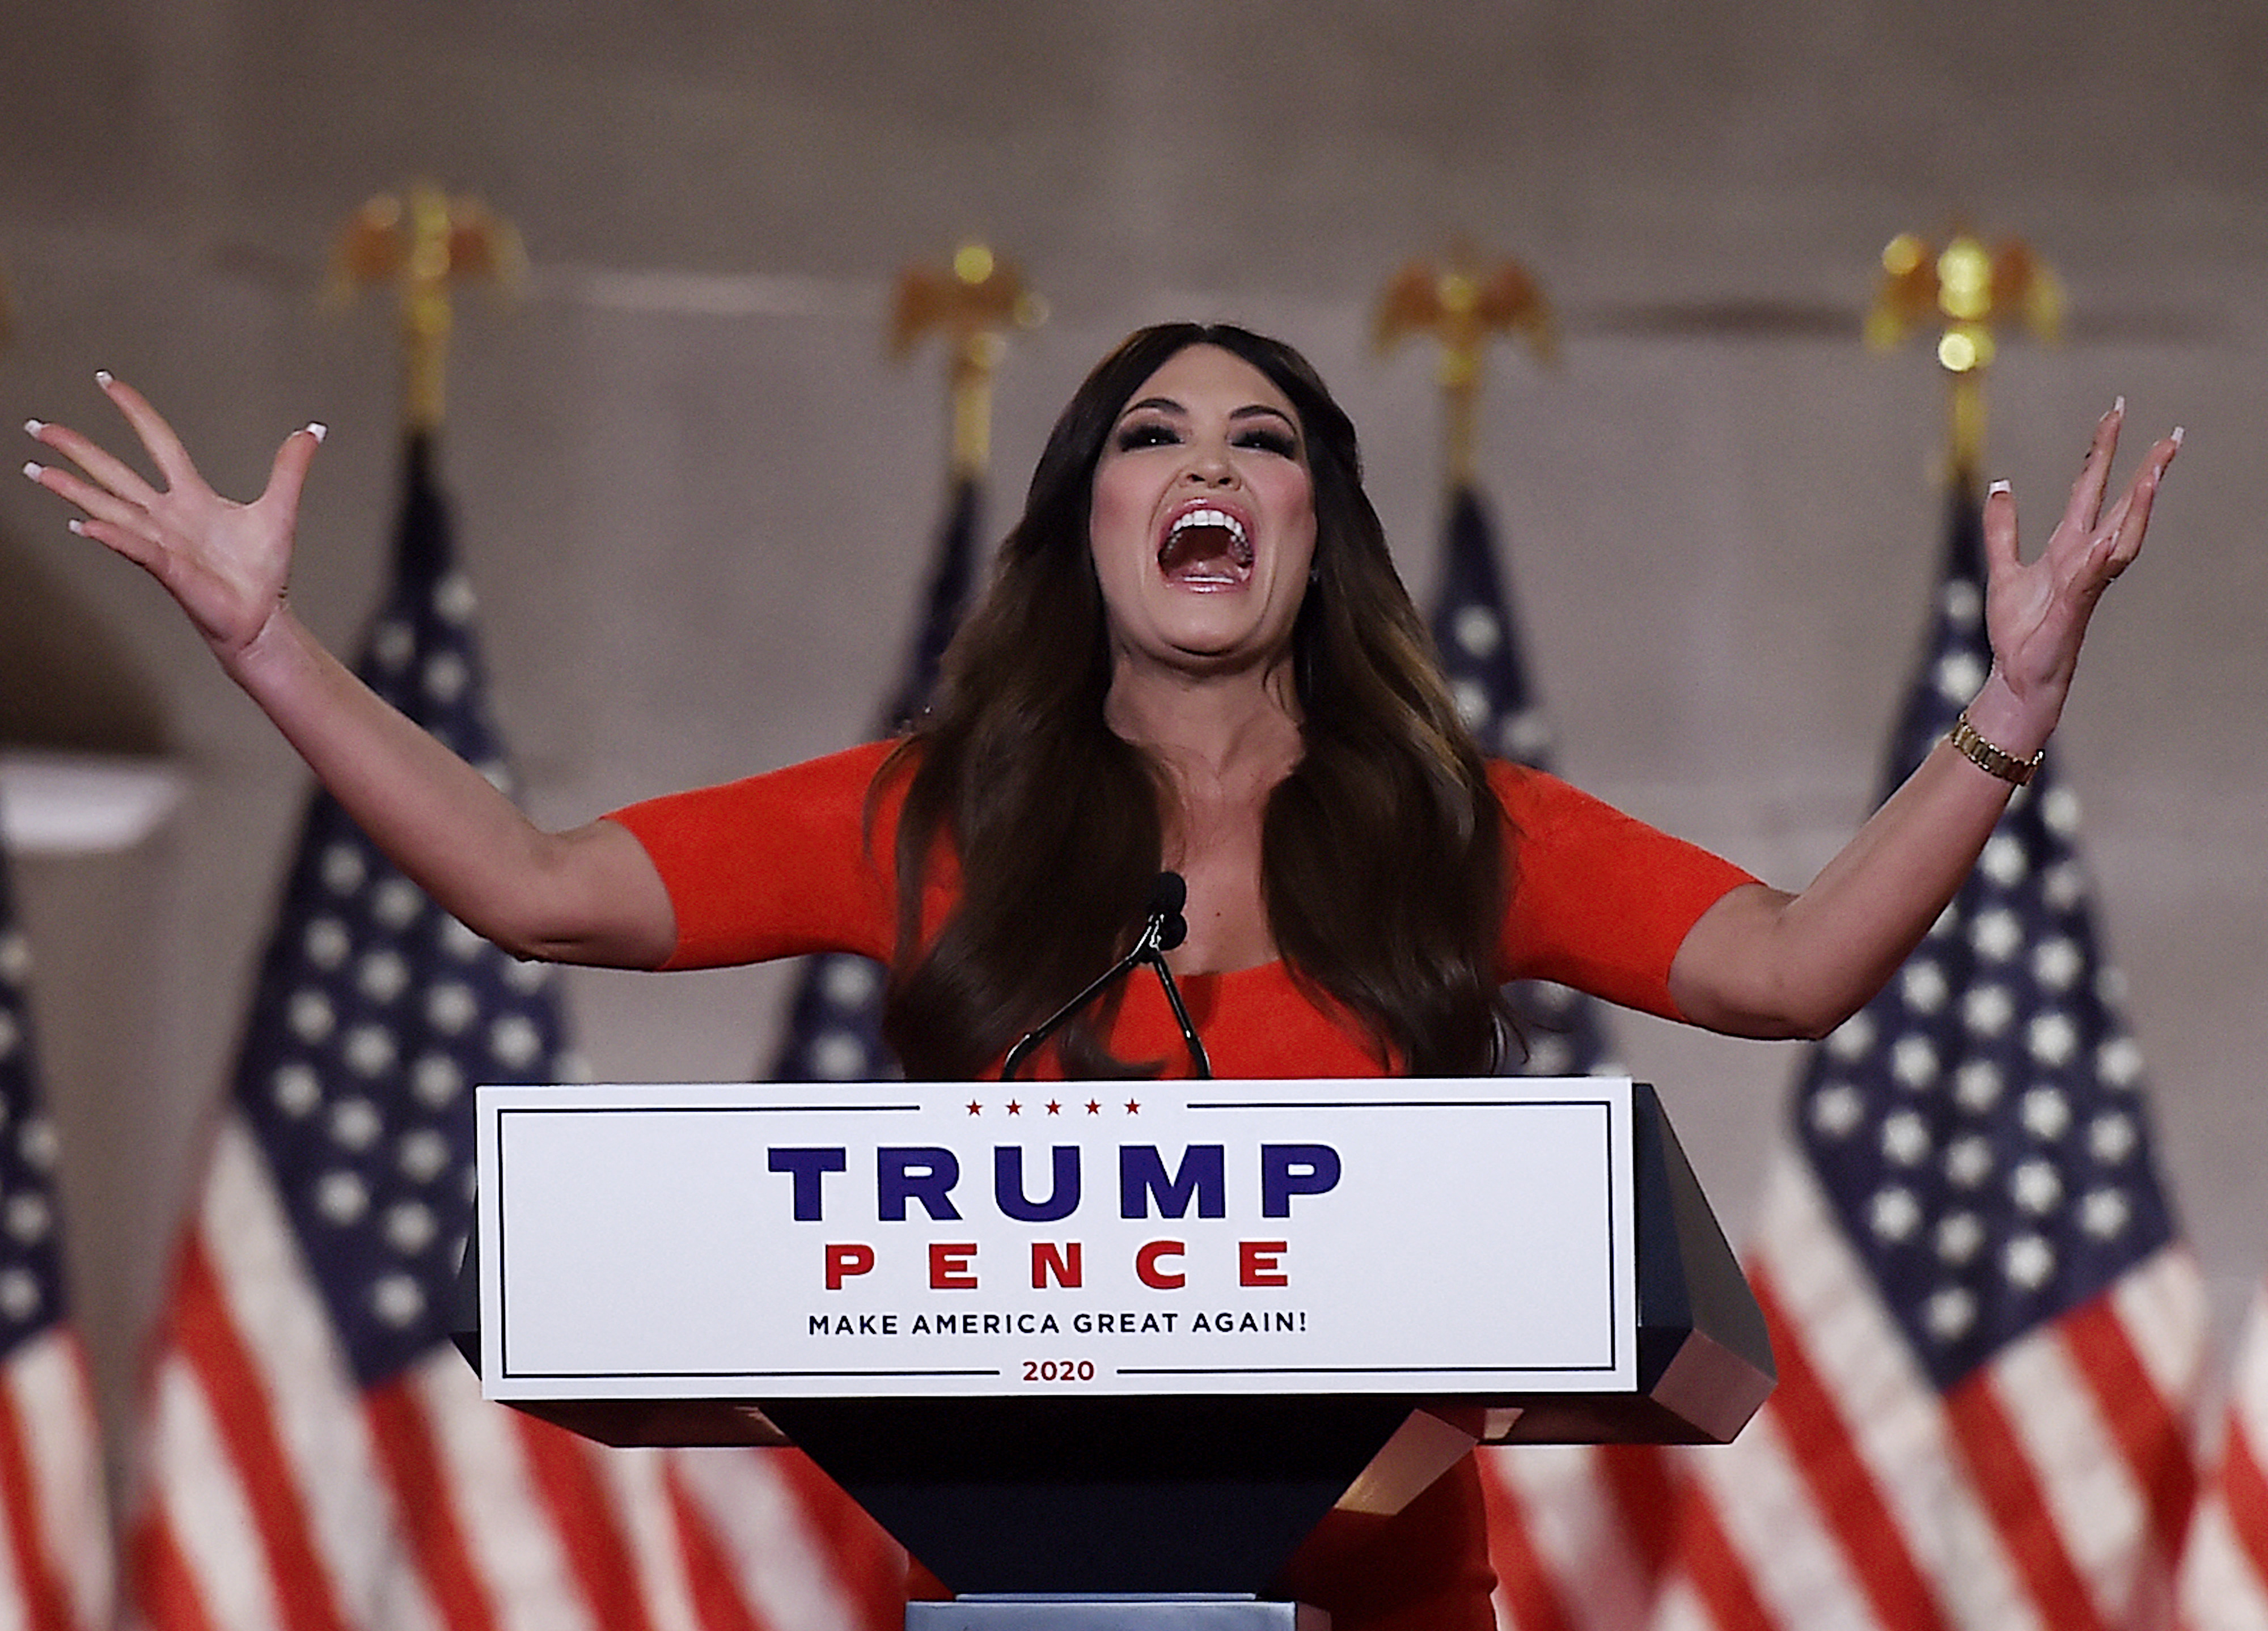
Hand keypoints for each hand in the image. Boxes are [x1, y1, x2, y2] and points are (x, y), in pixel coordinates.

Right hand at [22, 375, 325, 664]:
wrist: (263, 619)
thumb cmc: (263, 572)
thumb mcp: (280, 509)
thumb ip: (290, 469)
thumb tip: (312, 431)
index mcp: (191, 497)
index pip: (157, 442)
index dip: (135, 411)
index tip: (107, 382)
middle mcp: (166, 516)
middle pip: (114, 473)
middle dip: (77, 450)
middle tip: (39, 427)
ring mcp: (161, 541)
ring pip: (108, 508)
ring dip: (72, 490)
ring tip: (36, 470)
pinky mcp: (168, 569)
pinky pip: (135, 548)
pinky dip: (111, 536)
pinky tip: (82, 525)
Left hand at [1972, 400, 2180, 747]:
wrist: (2017, 675)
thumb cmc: (2019, 629)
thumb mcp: (2003, 568)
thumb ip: (2002, 530)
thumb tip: (2001, 486)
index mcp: (2067, 547)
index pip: (2090, 489)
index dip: (2102, 452)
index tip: (2115, 414)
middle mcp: (2084, 559)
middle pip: (2122, 505)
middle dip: (2146, 471)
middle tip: (2172, 435)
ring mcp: (2086, 581)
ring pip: (2123, 536)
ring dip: (2141, 506)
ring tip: (2156, 472)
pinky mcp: (2076, 606)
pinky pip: (2094, 574)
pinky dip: (2104, 554)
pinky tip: (2112, 536)